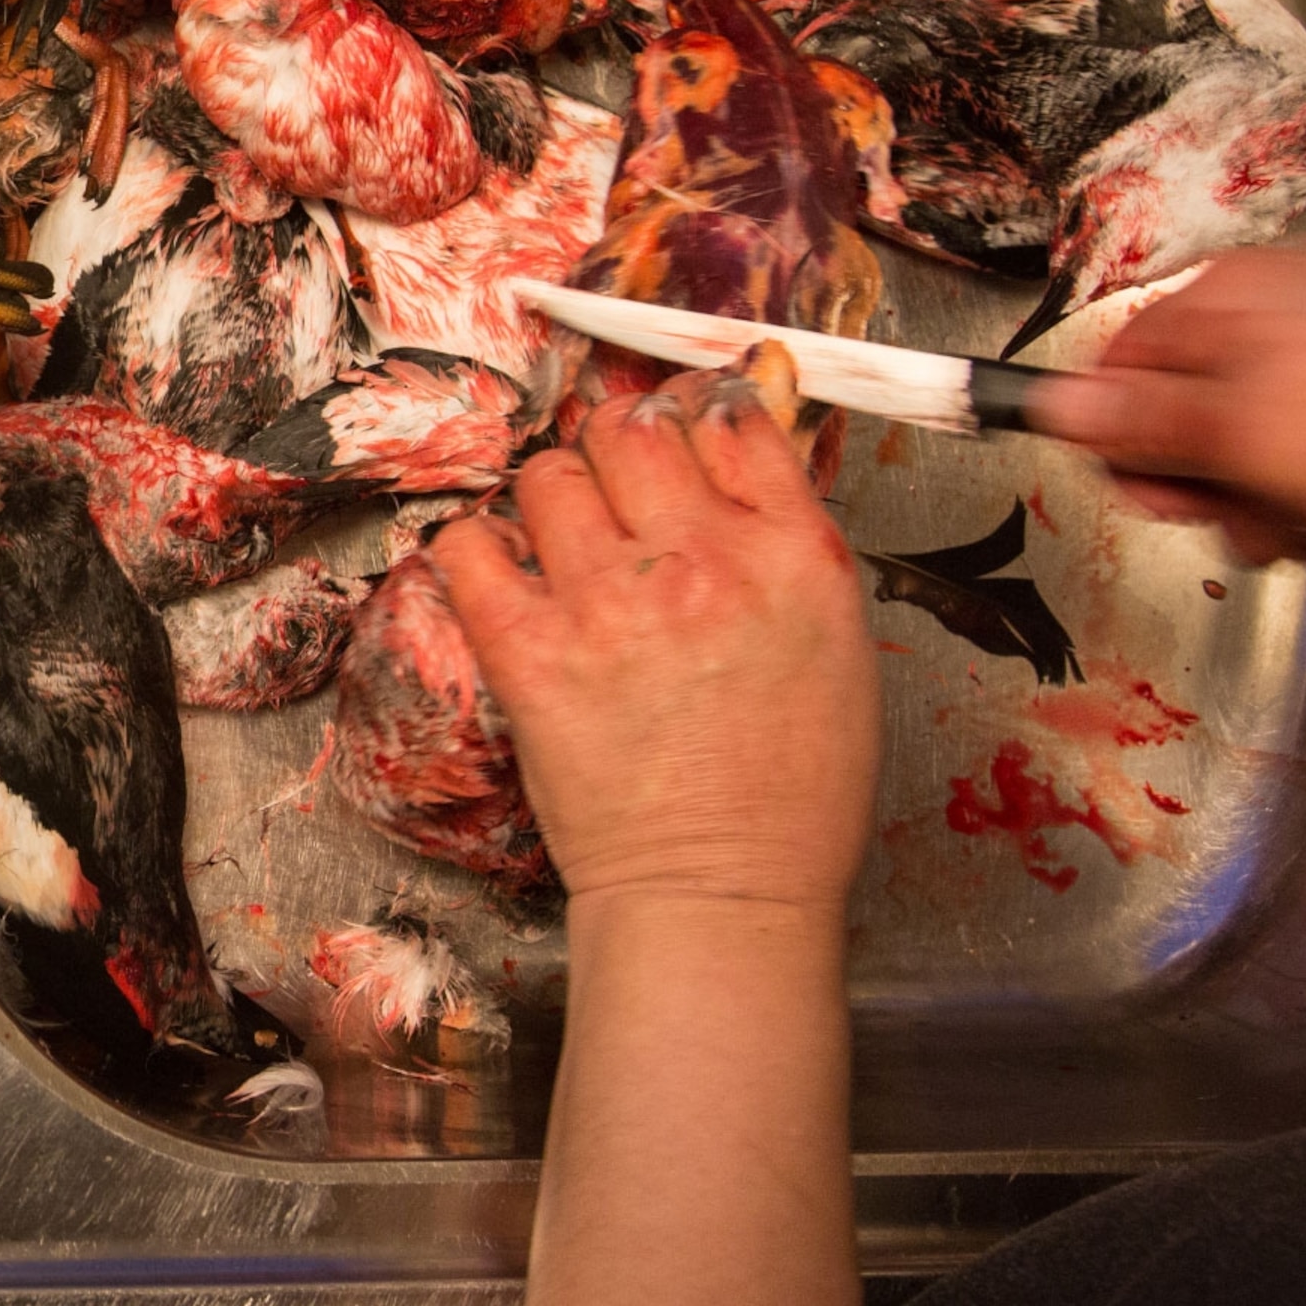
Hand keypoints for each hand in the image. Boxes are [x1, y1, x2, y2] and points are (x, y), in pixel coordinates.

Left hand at [432, 383, 878, 912]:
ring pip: (549, 474)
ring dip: (551, 496)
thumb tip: (740, 454)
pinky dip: (476, 549)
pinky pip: (472, 548)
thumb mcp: (834, 644)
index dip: (697, 415)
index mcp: (793, 556)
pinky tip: (502, 575)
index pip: (734, 422)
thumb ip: (788, 541)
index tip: (679, 429)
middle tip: (613, 487)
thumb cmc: (788, 793)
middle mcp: (703, 562)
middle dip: (618, 446)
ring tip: (562, 542)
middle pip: (632, 430)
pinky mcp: (532, 651)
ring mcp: (611, 603)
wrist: (721, 890)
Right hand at [1026, 235, 1305, 568]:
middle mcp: (1283, 301)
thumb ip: (1135, 422)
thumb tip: (1048, 406)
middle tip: (1263, 518)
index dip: (1121, 450)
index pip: (1113, 371)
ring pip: (1270, 441)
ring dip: (1291, 503)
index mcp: (1225, 298)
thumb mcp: (1243, 438)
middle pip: (1192, 412)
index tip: (1157, 498)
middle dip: (1219, 485)